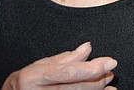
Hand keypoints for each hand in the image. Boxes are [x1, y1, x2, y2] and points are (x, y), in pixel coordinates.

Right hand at [1, 42, 116, 88]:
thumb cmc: (23, 84)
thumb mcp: (39, 66)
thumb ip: (65, 58)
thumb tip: (87, 48)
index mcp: (34, 77)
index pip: (69, 72)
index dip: (93, 67)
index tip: (110, 62)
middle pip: (77, 87)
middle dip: (98, 79)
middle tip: (109, 72)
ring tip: (109, 86)